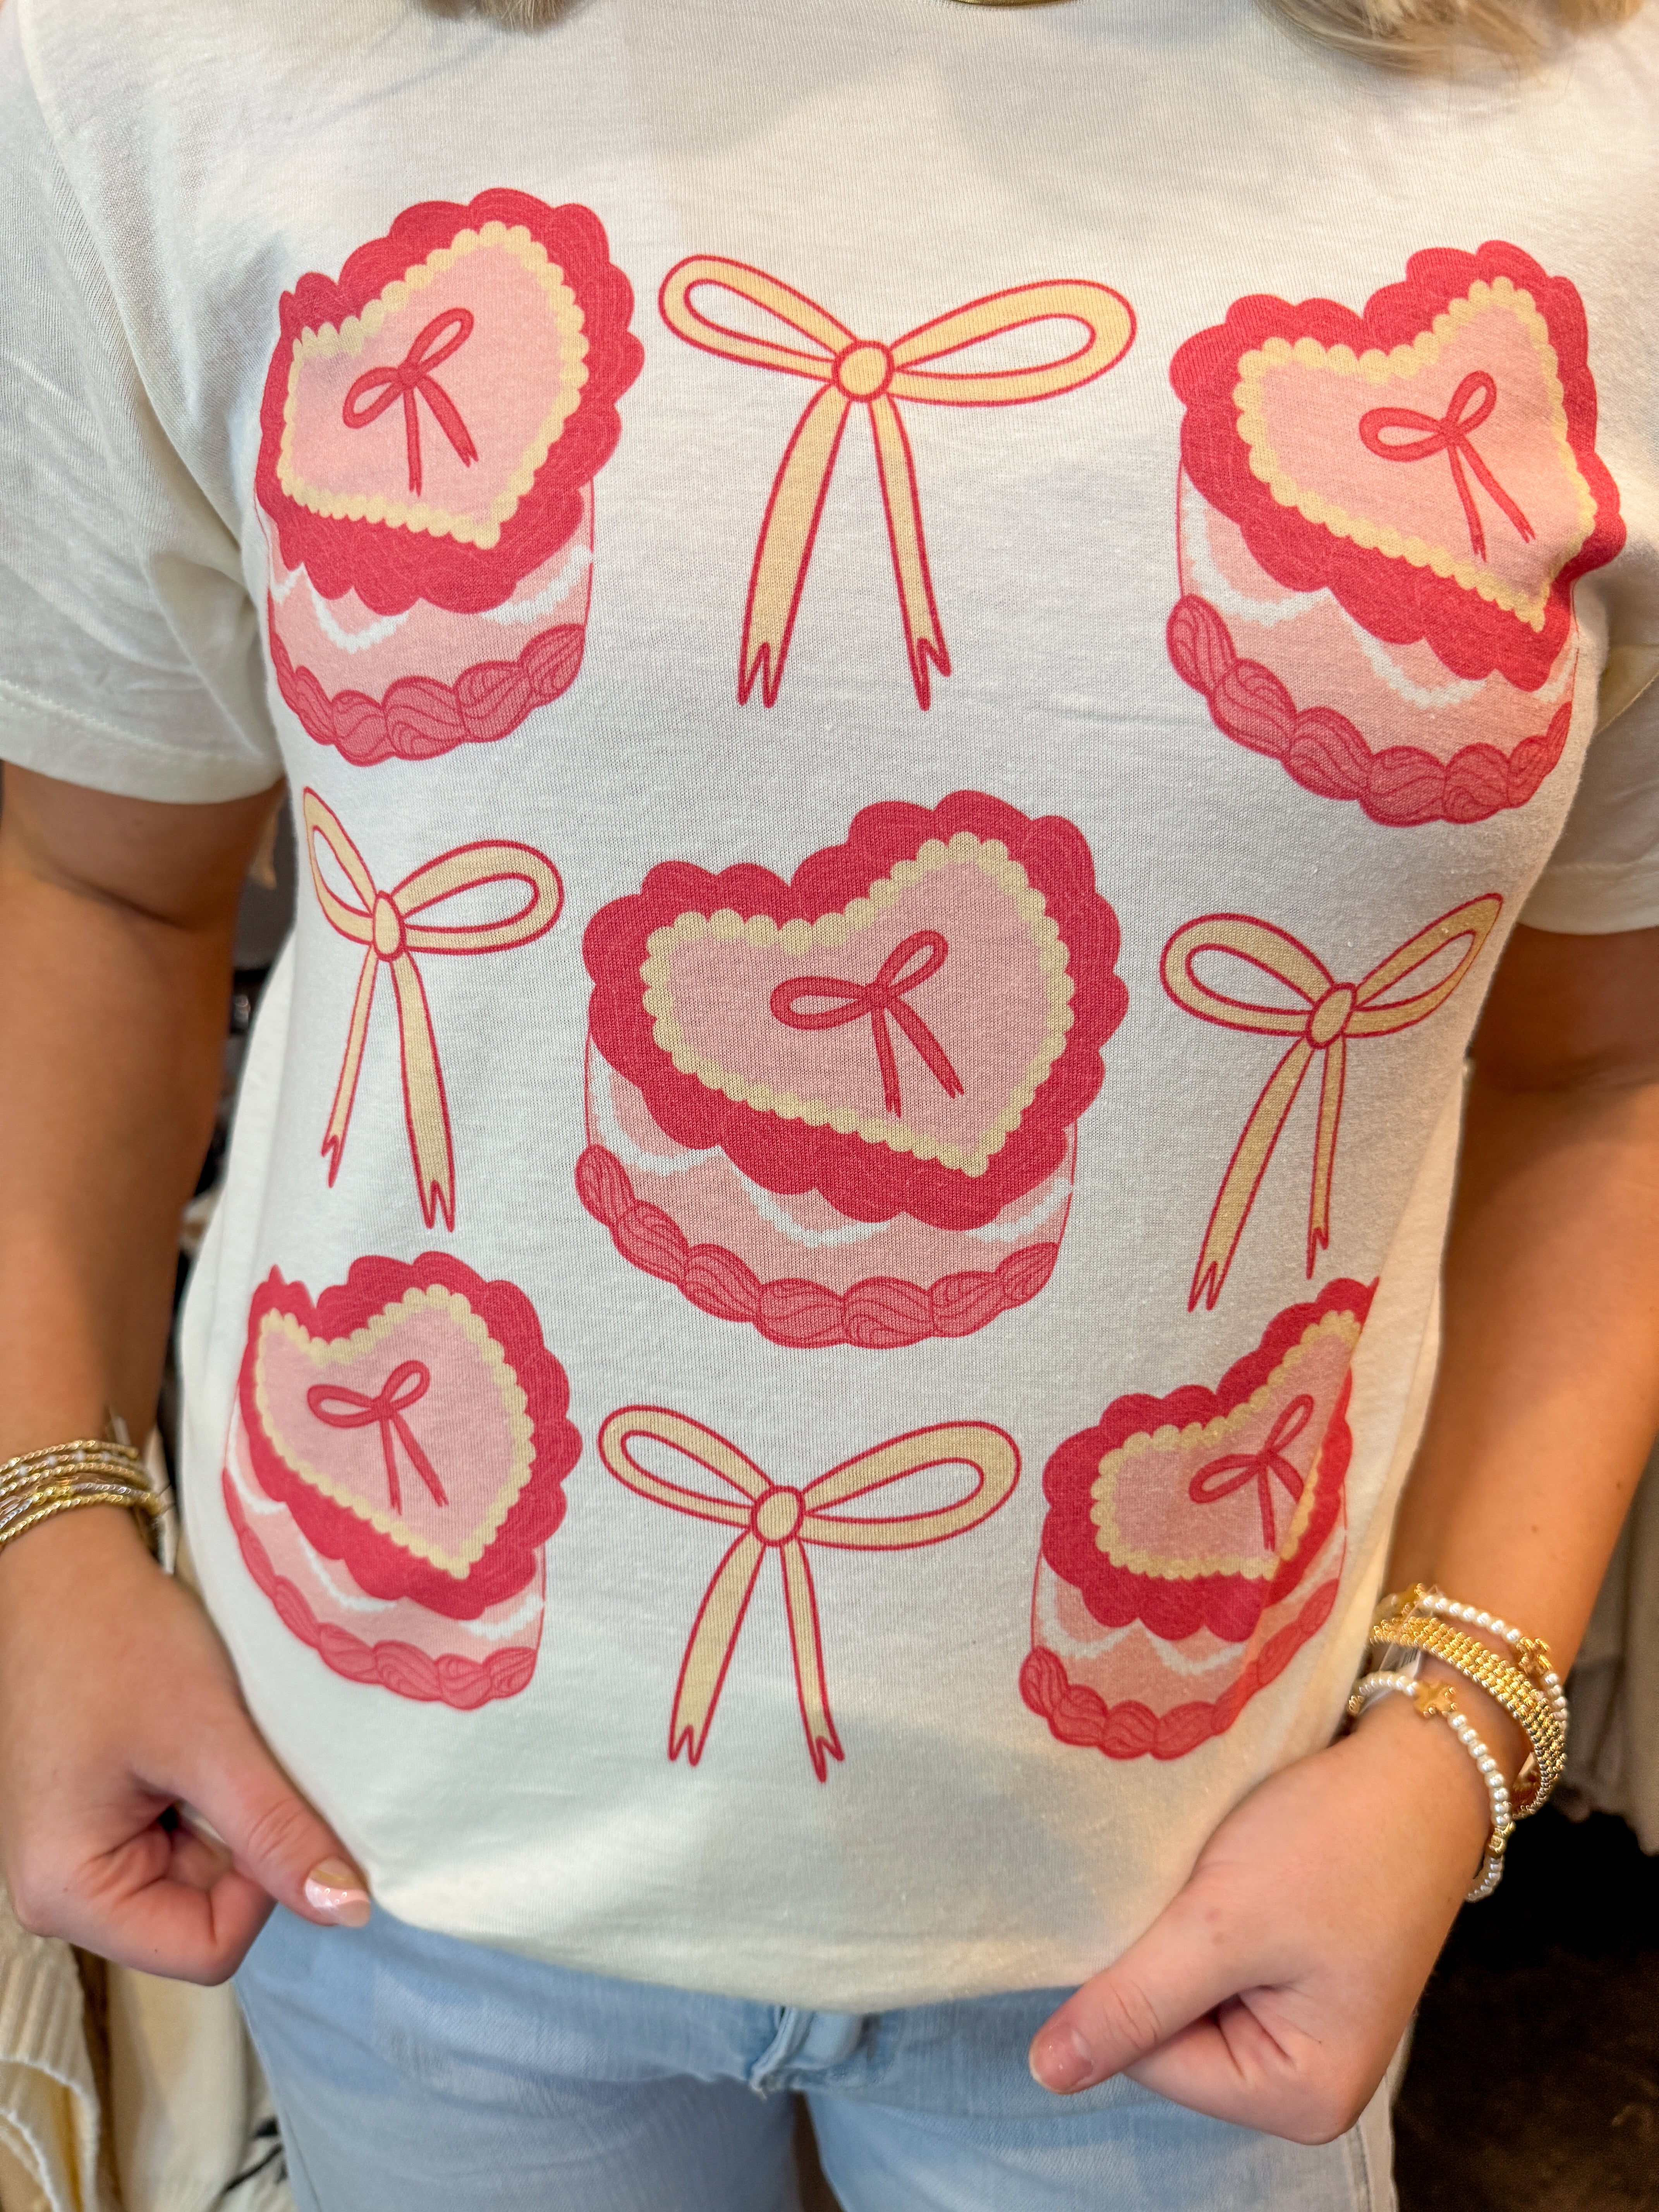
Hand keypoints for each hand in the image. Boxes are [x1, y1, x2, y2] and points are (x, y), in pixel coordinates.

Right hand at [0, 1506, 369, 1982]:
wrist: (66, 1570)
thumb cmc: (119, 1642)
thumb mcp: (208, 1740)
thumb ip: (276, 1832)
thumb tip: (350, 1910)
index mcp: (67, 1894)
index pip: (207, 1950)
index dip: (261, 1886)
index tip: (263, 1799)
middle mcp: (63, 1894)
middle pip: (203, 1918)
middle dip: (244, 1847)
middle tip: (238, 1762)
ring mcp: (82, 1858)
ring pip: (202, 1878)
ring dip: (230, 1817)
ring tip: (211, 1744)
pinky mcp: (103, 1824)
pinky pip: (184, 1841)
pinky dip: (211, 1798)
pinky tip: (198, 1743)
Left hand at [1029, 1691, 1492, 2142]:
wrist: (1417, 1766)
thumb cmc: (1338, 1841)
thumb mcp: (1225, 1923)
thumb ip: (1136, 2002)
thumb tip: (1050, 2072)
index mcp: (1300, 2097)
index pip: (1151, 2061)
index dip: (1131, 1981)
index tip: (1164, 1906)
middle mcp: (1305, 2081)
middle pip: (1167, 2035)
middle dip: (1160, 1957)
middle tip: (1191, 1884)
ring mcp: (1301, 2026)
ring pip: (1183, 1993)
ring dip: (1177, 1930)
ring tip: (1211, 1874)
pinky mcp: (1293, 1974)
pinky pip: (1212, 1962)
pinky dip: (1203, 1916)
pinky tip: (1227, 1871)